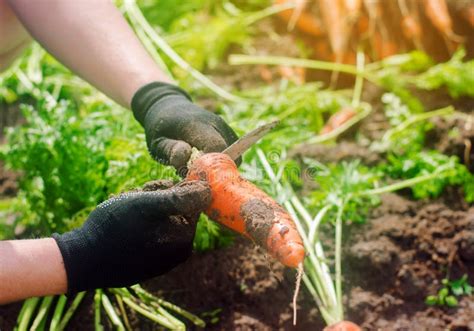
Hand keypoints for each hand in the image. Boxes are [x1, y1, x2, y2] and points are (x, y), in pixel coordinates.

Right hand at [52, 180, 210, 292]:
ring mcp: (163, 259)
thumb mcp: (146, 205)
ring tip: (123, 210)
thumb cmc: (114, 228)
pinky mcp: (148, 262)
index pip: (190, 201)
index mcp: (184, 239)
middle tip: (133, 198)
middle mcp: (178, 253)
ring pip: (161, 219)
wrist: (82, 259)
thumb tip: (208, 190)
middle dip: (155, 198)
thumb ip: (179, 197)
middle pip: (176, 210)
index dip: (170, 188)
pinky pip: (151, 234)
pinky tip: (121, 224)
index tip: (149, 189)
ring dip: (144, 208)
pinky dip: (138, 224)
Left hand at [131, 82, 238, 171]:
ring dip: (219, 167)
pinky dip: (223, 162)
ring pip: (233, 156)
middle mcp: (215, 123)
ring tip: (199, 165)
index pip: (215, 147)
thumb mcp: (157, 140)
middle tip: (196, 173)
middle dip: (215, 170)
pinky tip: (206, 161)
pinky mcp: (229, 132)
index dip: (209, 166)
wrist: (169, 107)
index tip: (195, 175)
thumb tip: (186, 157)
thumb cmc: (161, 128)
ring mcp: (224, 127)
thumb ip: (170, 149)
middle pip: (228, 155)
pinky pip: (234, 154)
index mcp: (196, 125)